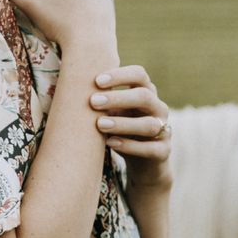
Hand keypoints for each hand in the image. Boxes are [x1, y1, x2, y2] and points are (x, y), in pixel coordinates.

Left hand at [90, 65, 171, 189]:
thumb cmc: (122, 130)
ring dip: (122, 123)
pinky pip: (151, 148)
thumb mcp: (112, 113)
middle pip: (144, 96)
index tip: (96, 81)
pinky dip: (130, 146)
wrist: (142, 162)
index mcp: (146, 92)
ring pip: (148, 124)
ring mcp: (165, 130)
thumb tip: (72, 88)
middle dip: (118, 98)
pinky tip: (111, 143)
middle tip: (93, 101)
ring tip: (99, 124)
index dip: (120, 75)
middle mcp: (159, 108)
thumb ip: (102, 101)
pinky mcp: (164, 151)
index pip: (139, 74)